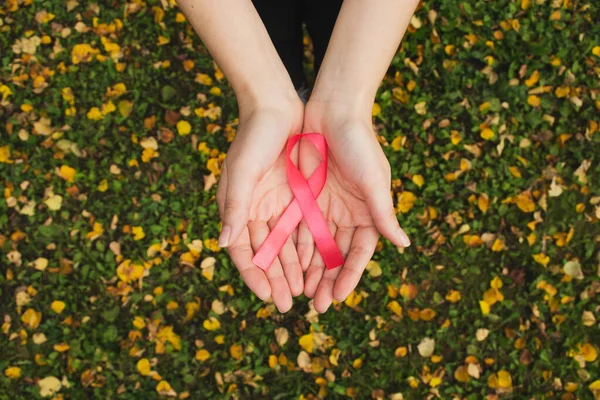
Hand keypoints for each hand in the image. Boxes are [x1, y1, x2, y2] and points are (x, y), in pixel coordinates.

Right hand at [216, 95, 304, 311]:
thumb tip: (224, 242)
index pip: (243, 251)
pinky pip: (302, 228)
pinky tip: (316, 265)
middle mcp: (255, 211)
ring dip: (293, 268)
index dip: (253, 275)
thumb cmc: (254, 136)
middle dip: (276, 279)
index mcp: (237, 208)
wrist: (278, 106)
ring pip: (285, 245)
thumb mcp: (243, 170)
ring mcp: (277, 204)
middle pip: (266, 253)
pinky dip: (307, 247)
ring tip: (304, 292)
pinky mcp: (296, 197)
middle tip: (287, 304)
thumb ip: (234, 206)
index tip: (266, 296)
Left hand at [297, 100, 410, 312]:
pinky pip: (297, 228)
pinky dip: (292, 246)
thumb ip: (383, 213)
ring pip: (315, 247)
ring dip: (308, 269)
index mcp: (368, 214)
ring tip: (298, 292)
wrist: (333, 110)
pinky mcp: (305, 198)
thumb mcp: (373, 180)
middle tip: (316, 305)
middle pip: (336, 255)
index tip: (338, 297)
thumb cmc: (359, 143)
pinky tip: (284, 265)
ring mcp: (325, 208)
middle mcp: (347, 215)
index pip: (359, 253)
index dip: (349, 276)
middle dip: (327, 280)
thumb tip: (403, 245)